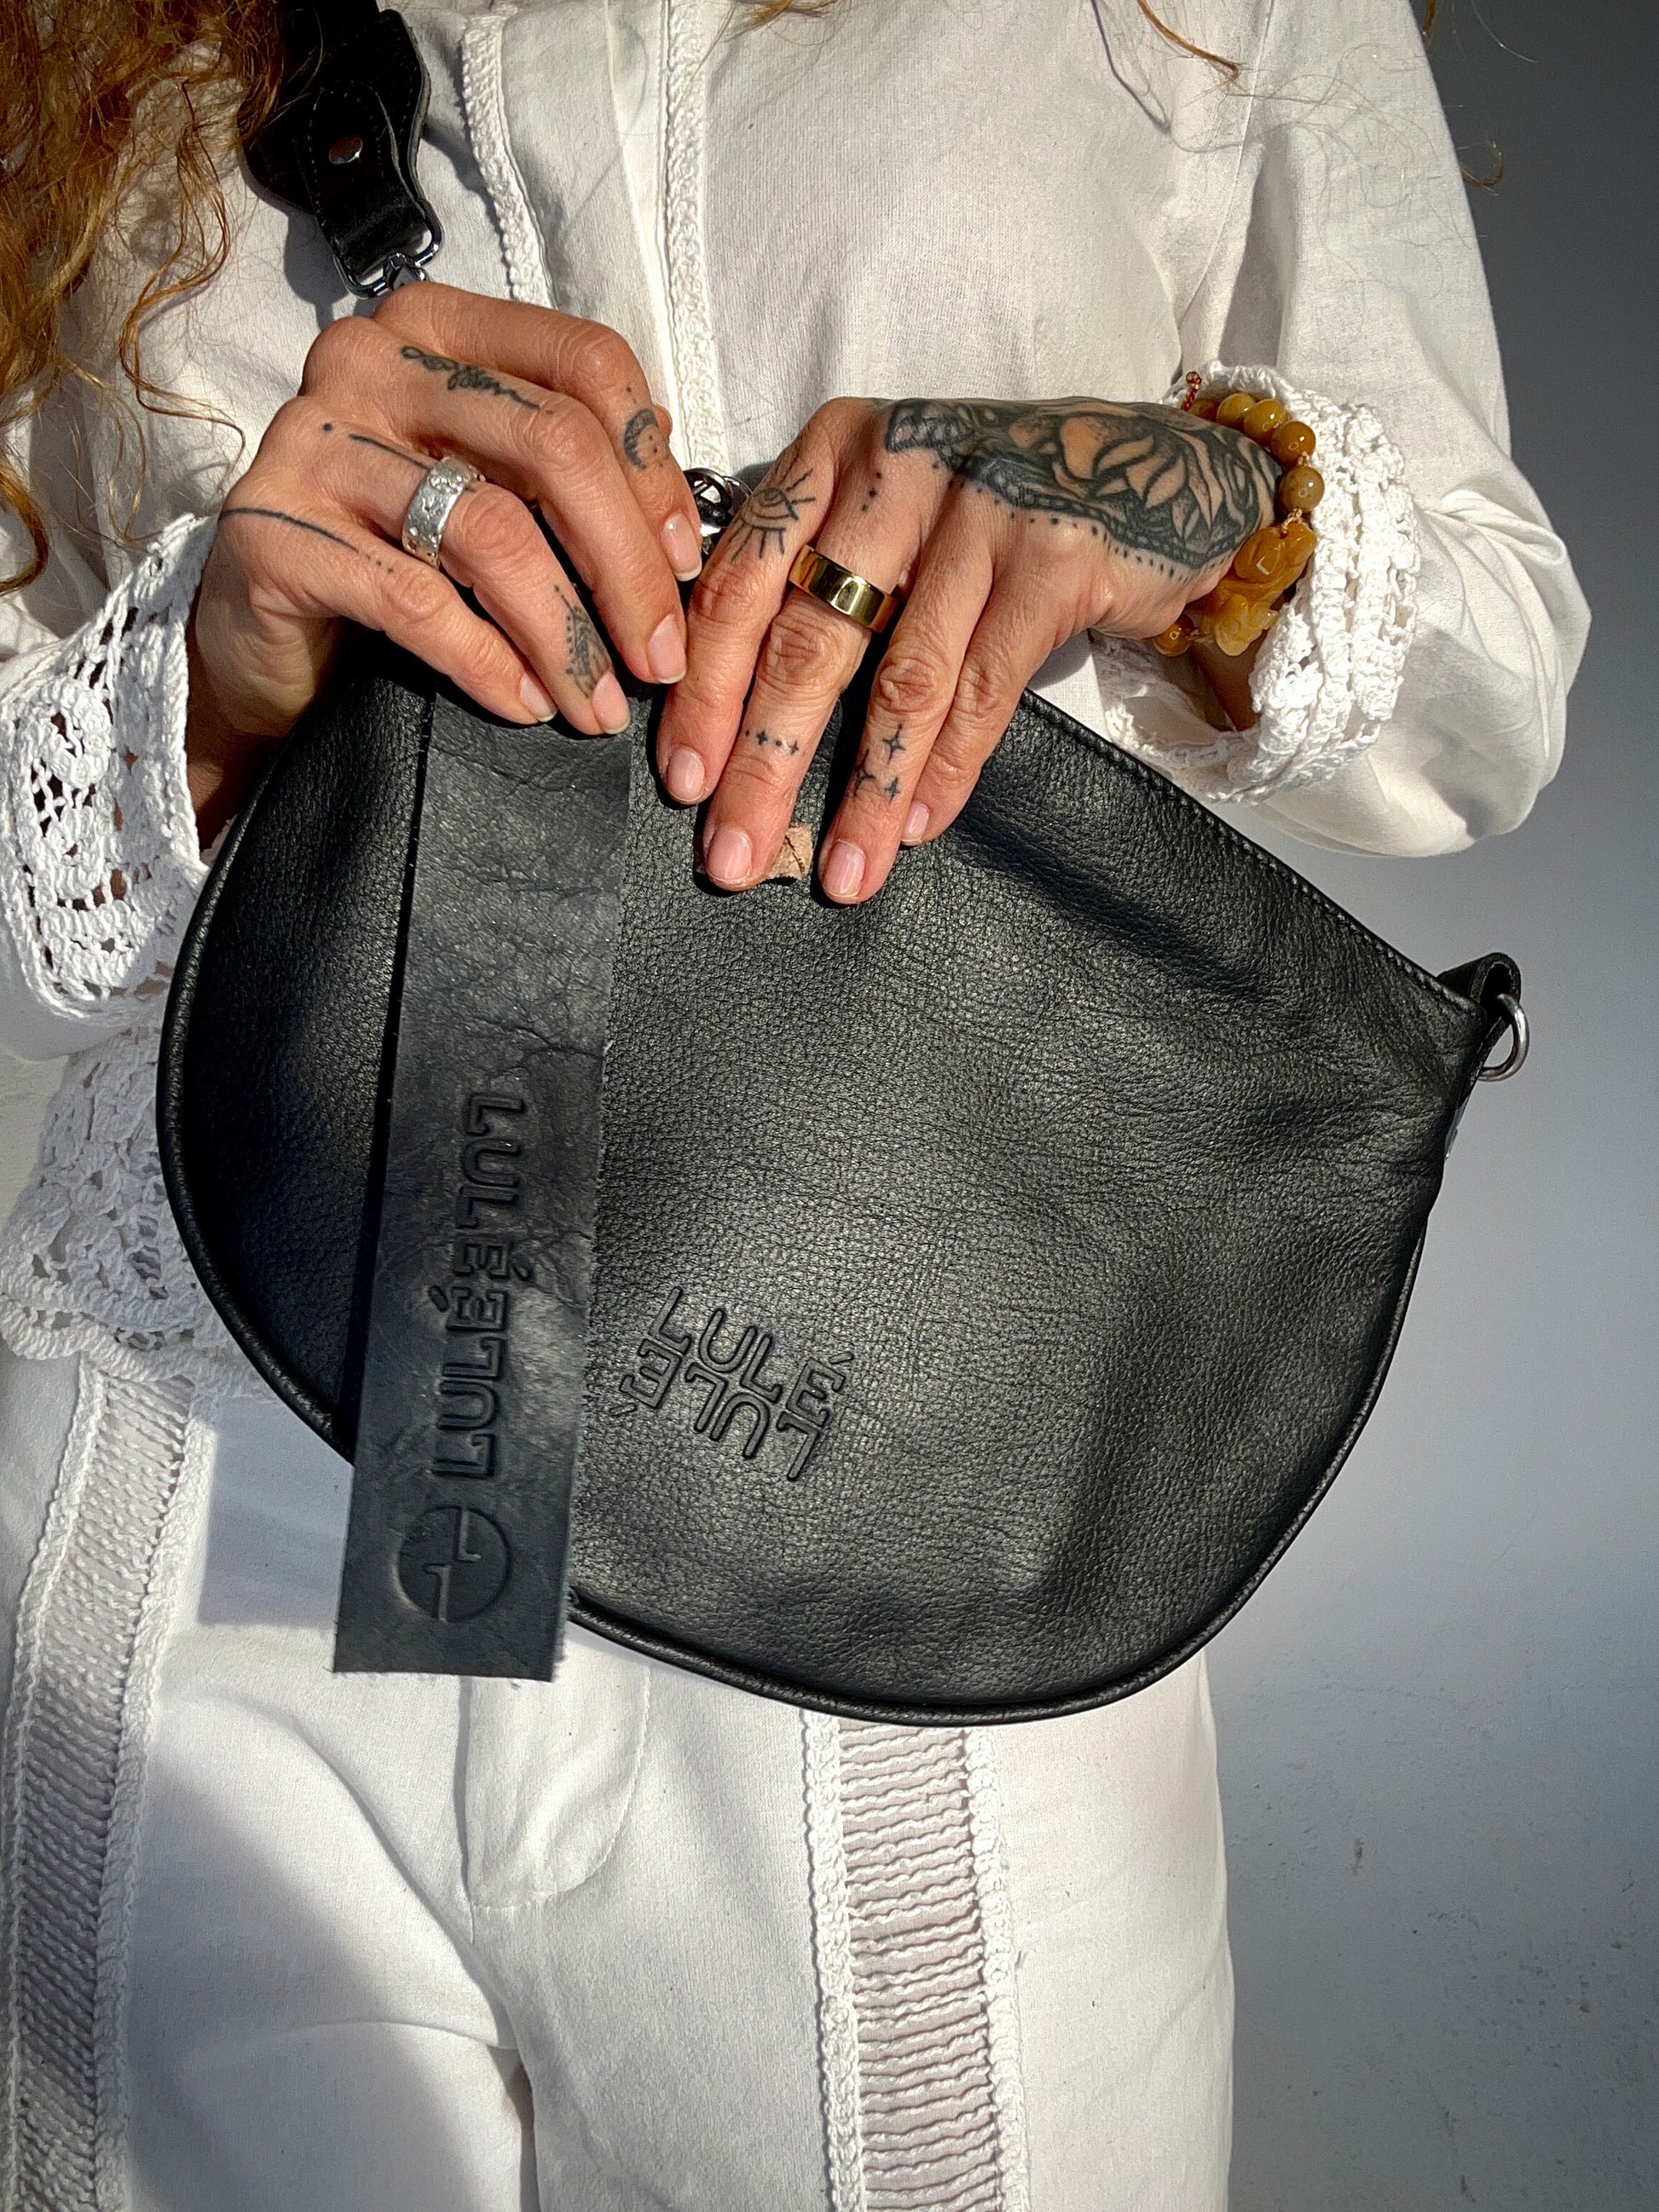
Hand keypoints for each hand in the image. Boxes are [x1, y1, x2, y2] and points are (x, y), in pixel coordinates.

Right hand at [186, 283, 703, 839]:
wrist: (265, 637)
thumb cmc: (393, 554)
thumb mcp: (488, 487)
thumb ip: (565, 463)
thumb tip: (673, 474)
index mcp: (440, 329)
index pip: (584, 363)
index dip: (653, 471)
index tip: (684, 567)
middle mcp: (370, 359)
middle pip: (553, 445)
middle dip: (627, 568)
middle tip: (661, 659)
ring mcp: (313, 438)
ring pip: (490, 531)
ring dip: (566, 633)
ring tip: (599, 702)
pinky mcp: (273, 529)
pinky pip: (416, 603)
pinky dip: (489, 664)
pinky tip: (526, 704)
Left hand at [656, 396, 1278, 899]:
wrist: (1157, 471)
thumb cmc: (995, 512)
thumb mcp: (891, 515)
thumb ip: (818, 578)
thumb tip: (734, 721)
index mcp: (832, 453)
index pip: (738, 584)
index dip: (704, 692)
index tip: (681, 782)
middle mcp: (895, 466)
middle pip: (805, 638)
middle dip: (763, 762)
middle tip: (730, 855)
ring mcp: (980, 508)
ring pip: (899, 680)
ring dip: (863, 793)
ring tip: (839, 874)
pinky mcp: (1054, 558)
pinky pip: (983, 690)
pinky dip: (945, 769)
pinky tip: (915, 828)